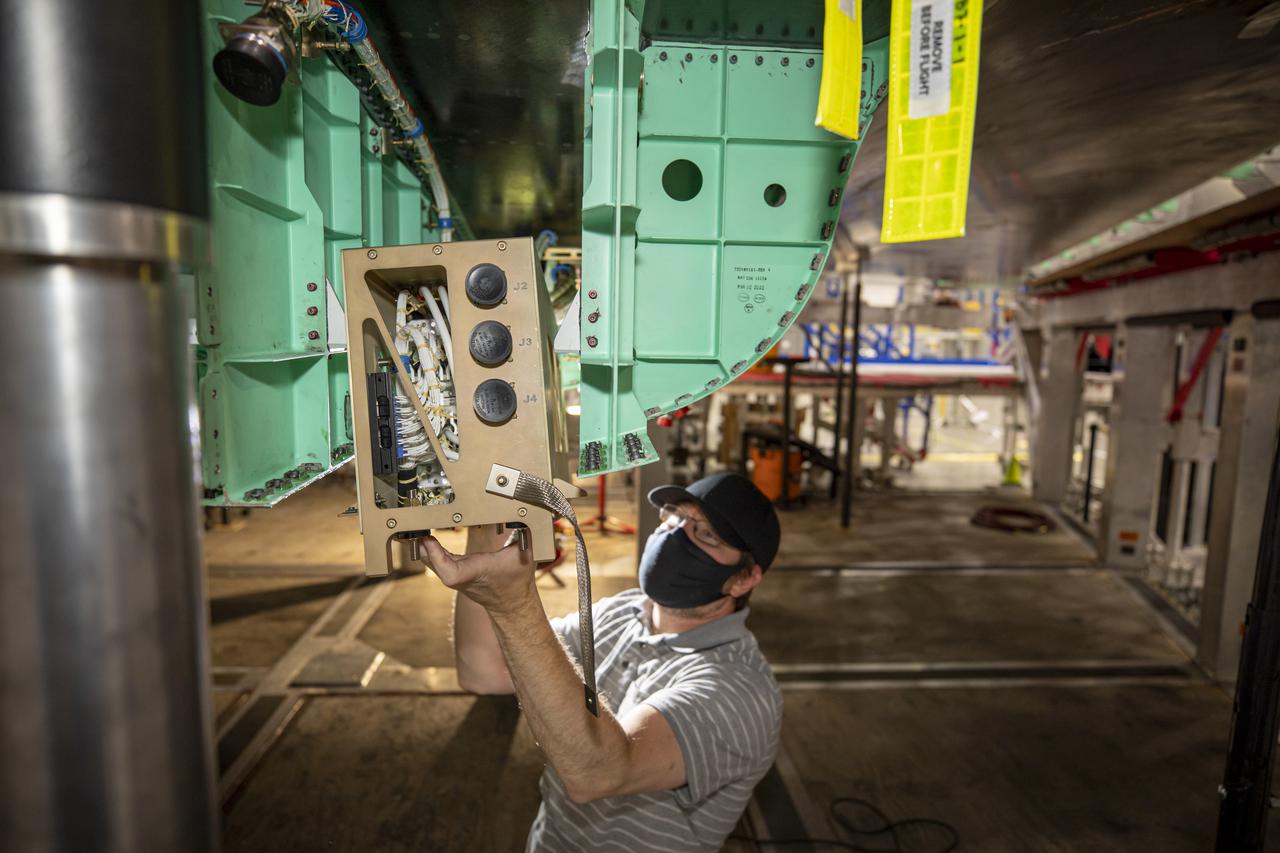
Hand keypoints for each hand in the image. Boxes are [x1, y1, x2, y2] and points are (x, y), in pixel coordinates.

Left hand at [420, 531, 537, 614]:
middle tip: (415, 520)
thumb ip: (526, 530)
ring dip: (420, 542)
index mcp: (477, 571)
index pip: (450, 572)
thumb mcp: (526, 552)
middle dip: (420, 541)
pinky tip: (423, 531)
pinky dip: (427, 546)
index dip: (436, 556)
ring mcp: (453, 576)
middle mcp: (460, 576)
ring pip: (428, 560)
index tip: (428, 538)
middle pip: (430, 562)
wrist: (511, 602)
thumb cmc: (518, 577)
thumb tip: (531, 508)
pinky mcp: (450, 574)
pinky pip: (433, 560)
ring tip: (415, 522)